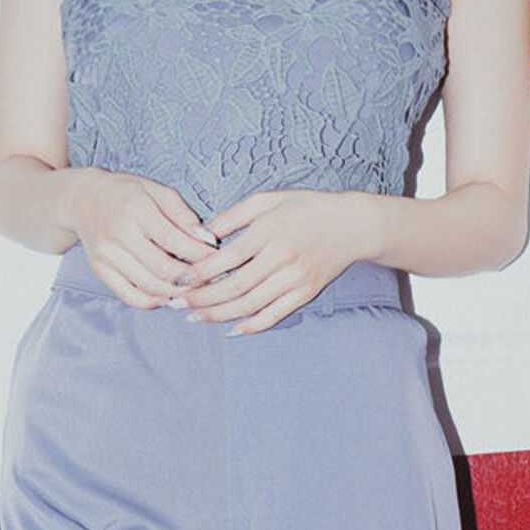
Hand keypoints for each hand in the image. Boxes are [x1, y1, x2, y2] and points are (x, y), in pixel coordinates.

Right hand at [69, 171, 220, 306]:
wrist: (82, 199)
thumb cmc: (127, 193)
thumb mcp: (157, 191)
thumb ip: (183, 215)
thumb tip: (208, 240)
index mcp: (136, 209)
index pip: (175, 240)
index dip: (200, 254)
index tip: (218, 258)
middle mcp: (118, 234)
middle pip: (163, 269)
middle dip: (193, 278)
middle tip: (211, 278)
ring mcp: (106, 255)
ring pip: (149, 287)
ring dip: (177, 292)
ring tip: (194, 288)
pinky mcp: (100, 270)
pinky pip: (130, 296)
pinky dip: (153, 302)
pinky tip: (169, 296)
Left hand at [170, 189, 380, 332]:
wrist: (352, 225)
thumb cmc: (306, 207)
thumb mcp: (268, 200)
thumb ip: (233, 215)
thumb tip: (201, 234)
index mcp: (269, 232)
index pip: (225, 259)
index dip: (198, 273)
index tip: (178, 279)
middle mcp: (281, 258)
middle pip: (234, 287)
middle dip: (202, 299)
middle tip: (177, 304)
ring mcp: (295, 279)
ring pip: (250, 305)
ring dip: (219, 315)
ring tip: (196, 318)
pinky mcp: (306, 293)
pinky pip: (274, 315)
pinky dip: (251, 326)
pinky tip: (232, 330)